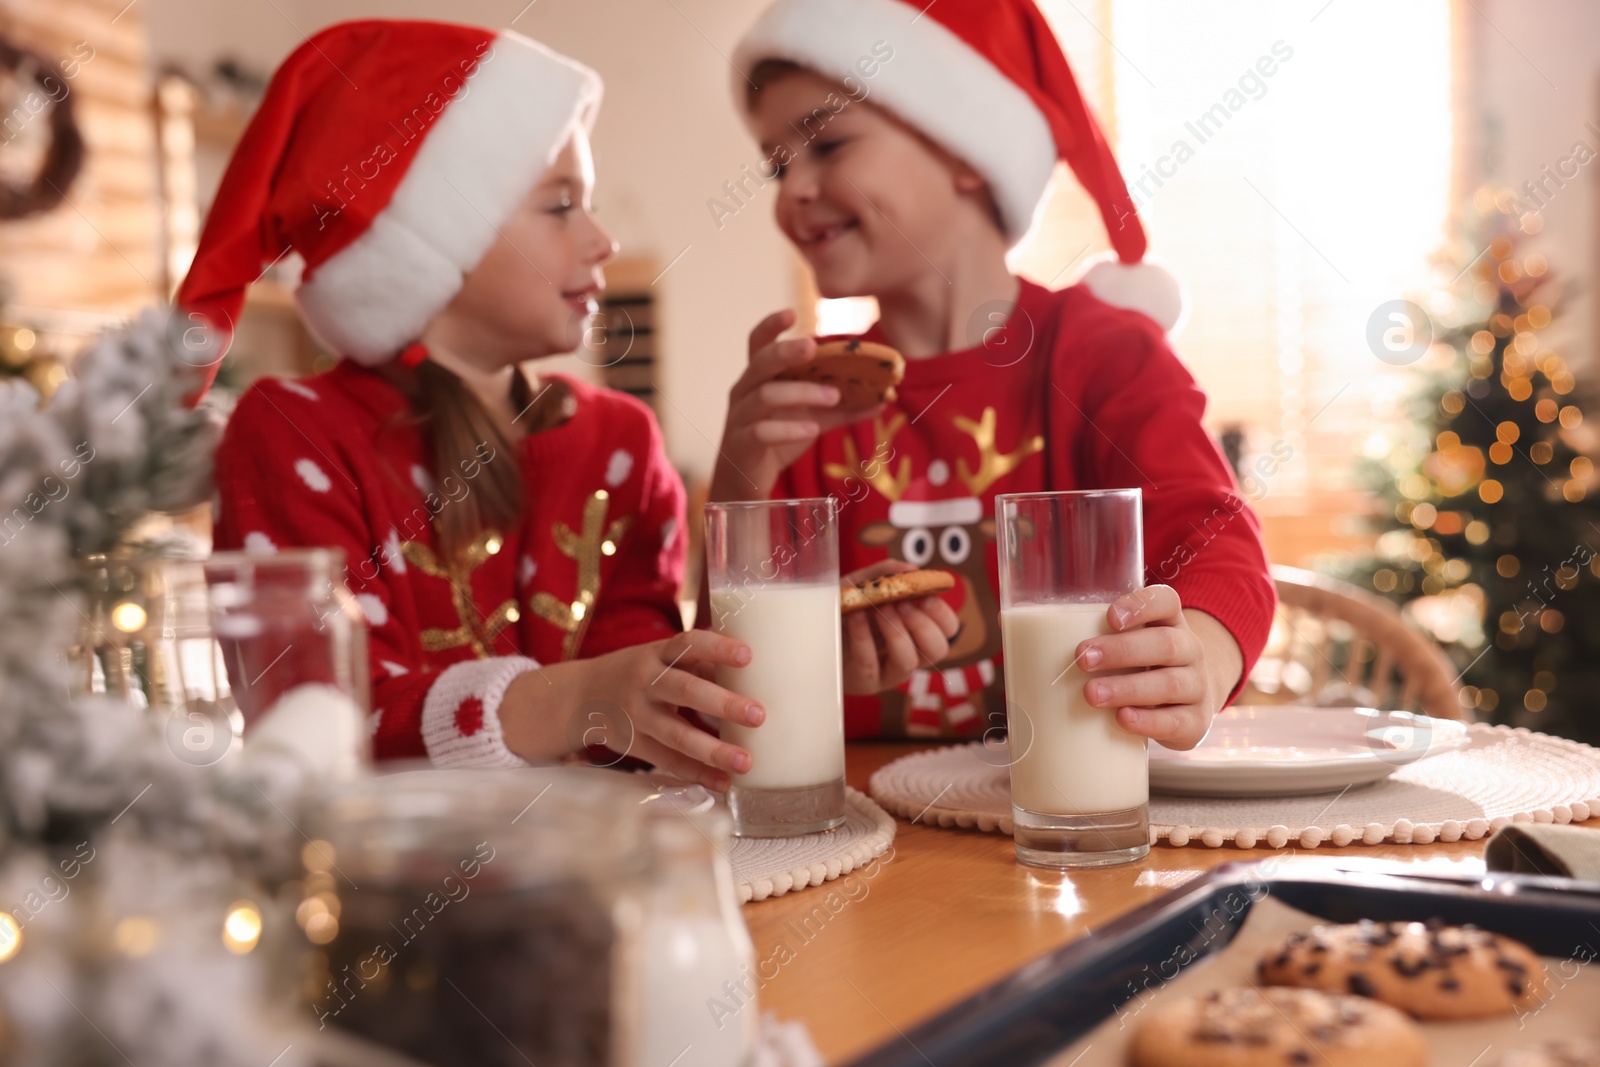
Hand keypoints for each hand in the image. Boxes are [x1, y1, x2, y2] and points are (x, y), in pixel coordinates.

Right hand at [502, 631, 763, 789]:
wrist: (580, 697)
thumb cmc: (640, 673)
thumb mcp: (661, 658)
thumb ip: (700, 666)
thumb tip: (756, 678)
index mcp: (657, 654)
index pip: (688, 643)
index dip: (717, 647)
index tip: (748, 655)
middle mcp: (645, 682)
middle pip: (684, 690)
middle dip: (722, 703)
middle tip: (759, 715)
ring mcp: (637, 715)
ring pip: (676, 734)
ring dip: (713, 750)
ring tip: (746, 762)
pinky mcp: (634, 744)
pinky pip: (667, 761)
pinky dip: (697, 773)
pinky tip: (724, 782)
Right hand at [711, 309, 882, 500]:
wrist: (747, 483)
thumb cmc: (777, 440)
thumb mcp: (812, 419)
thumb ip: (842, 408)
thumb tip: (883, 399)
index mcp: (759, 379)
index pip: (758, 344)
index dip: (771, 326)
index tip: (792, 313)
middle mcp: (745, 392)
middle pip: (760, 363)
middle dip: (785, 352)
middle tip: (812, 347)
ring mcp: (739, 418)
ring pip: (765, 396)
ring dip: (800, 393)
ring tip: (833, 396)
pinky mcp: (741, 444)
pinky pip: (761, 431)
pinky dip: (788, 429)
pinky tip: (811, 429)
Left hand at [841, 560, 959, 695]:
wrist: (812, 633)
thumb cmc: (843, 610)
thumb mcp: (862, 585)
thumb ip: (884, 574)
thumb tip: (911, 568)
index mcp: (916, 633)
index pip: (947, 630)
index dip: (943, 614)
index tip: (926, 596)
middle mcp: (908, 655)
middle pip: (938, 649)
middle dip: (924, 624)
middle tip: (903, 604)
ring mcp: (886, 672)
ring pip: (908, 662)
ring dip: (896, 632)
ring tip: (879, 609)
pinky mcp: (862, 681)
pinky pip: (869, 663)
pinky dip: (864, 637)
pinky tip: (857, 616)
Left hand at [1071, 586, 1242, 749]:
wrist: (1189, 704)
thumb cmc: (1143, 667)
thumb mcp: (1128, 644)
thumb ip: (1092, 634)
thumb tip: (1021, 626)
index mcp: (1170, 623)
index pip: (1165, 602)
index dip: (1141, 606)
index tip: (1110, 616)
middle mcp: (1190, 650)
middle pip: (1165, 644)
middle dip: (1121, 651)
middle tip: (1083, 658)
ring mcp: (1197, 686)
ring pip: (1170, 684)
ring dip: (1127, 688)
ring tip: (1091, 694)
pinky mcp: (1195, 722)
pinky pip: (1176, 722)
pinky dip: (1148, 721)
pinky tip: (1123, 719)